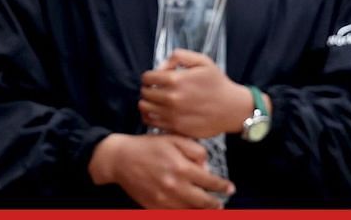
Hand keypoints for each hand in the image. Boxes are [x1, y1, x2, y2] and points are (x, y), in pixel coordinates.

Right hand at [88, 133, 234, 208]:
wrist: (120, 159)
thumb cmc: (149, 146)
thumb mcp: (175, 139)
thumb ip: (196, 150)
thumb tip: (207, 166)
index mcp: (181, 168)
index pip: (210, 182)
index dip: (222, 187)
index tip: (230, 189)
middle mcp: (174, 186)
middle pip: (202, 201)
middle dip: (215, 204)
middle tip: (221, 205)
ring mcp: (162, 199)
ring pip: (189, 211)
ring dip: (201, 212)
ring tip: (209, 210)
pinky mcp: (152, 206)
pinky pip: (172, 214)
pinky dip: (183, 214)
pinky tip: (189, 211)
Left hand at [139, 49, 252, 138]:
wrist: (232, 108)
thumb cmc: (217, 84)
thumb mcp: (203, 61)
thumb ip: (179, 56)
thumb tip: (161, 66)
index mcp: (176, 79)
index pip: (147, 78)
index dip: (150, 77)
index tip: (156, 79)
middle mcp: (171, 98)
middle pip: (144, 93)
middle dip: (149, 89)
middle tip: (158, 90)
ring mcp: (172, 115)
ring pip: (144, 108)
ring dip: (148, 103)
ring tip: (157, 101)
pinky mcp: (174, 127)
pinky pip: (151, 122)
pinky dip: (151, 116)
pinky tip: (159, 112)